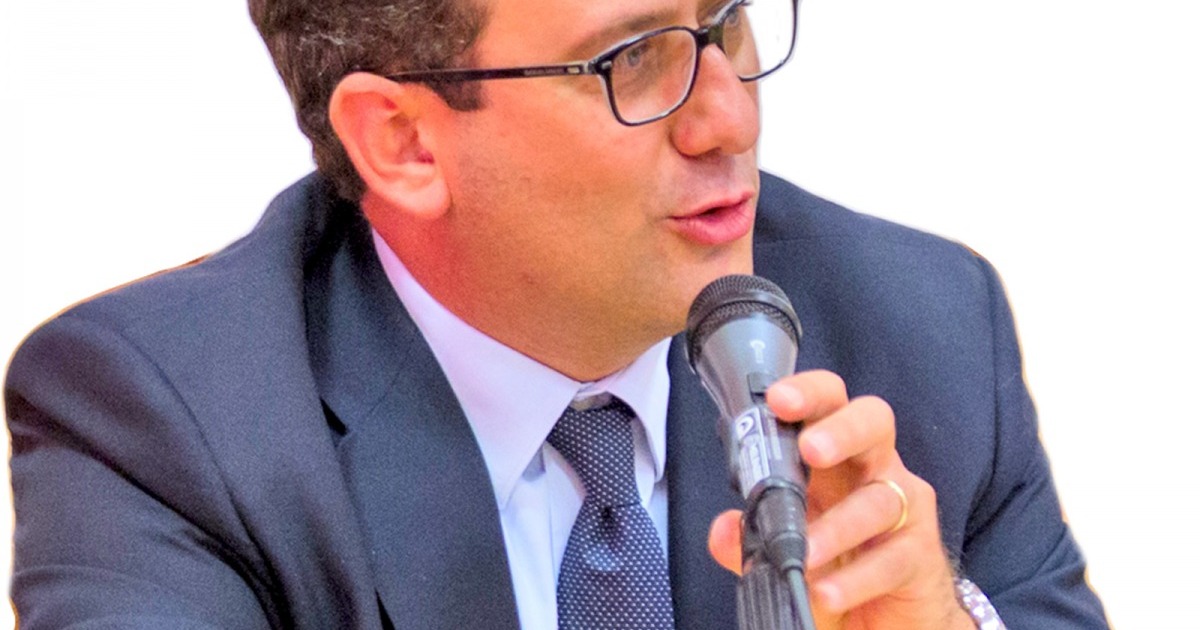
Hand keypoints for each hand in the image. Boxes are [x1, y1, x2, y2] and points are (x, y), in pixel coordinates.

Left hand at [707, 370, 974, 628]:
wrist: (888, 619)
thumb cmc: (836, 568)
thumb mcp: (784, 552)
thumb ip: (751, 539)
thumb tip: (723, 528)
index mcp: (835, 459)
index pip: (827, 406)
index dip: (807, 394)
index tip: (777, 399)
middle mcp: (874, 471)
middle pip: (873, 423)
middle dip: (841, 430)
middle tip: (811, 449)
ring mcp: (904, 510)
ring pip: (879, 500)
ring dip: (838, 527)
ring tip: (803, 553)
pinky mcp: (920, 556)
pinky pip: (893, 560)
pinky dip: (856, 579)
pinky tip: (827, 592)